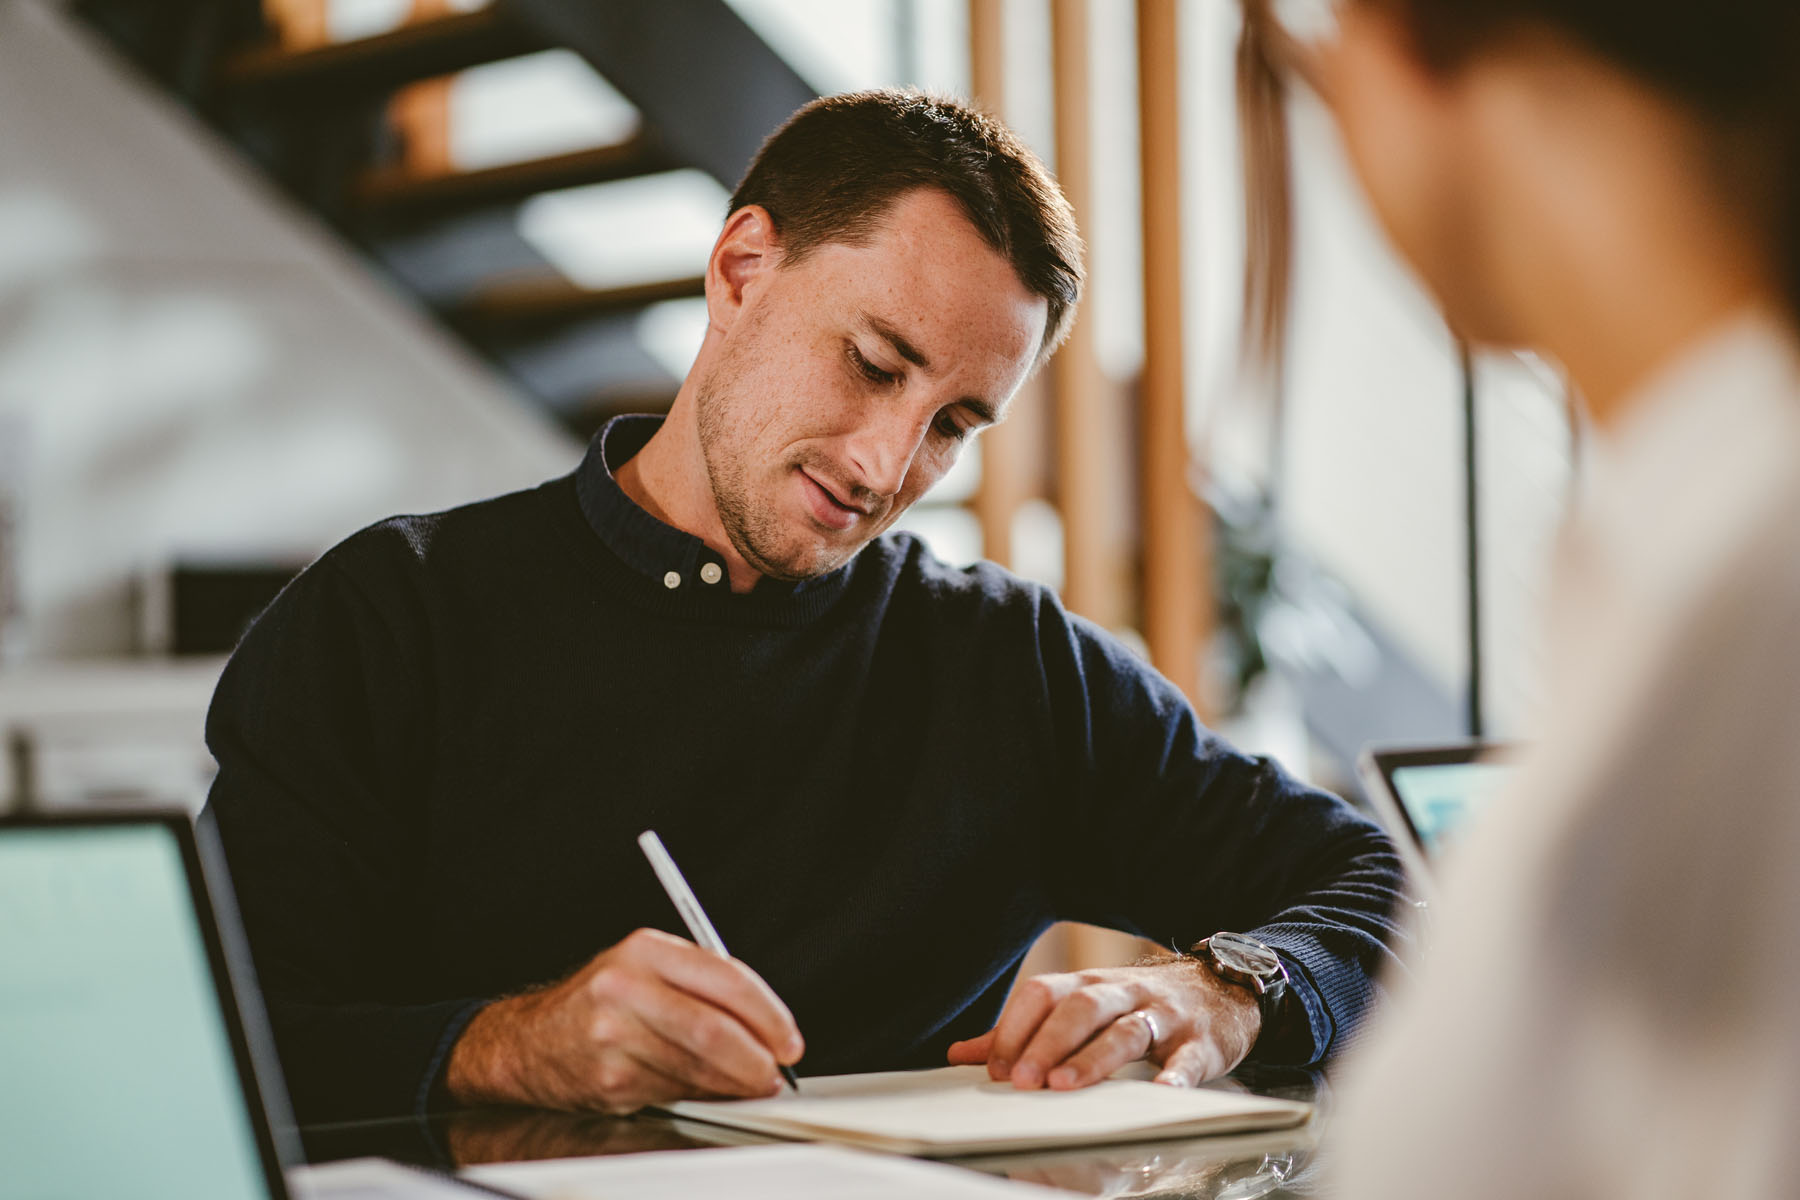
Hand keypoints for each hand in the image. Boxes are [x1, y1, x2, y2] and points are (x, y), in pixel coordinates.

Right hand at [446, 927, 802, 1112]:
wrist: (530, 1042)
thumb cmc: (600, 1002)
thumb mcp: (647, 969)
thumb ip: (703, 985)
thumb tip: (766, 1024)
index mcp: (645, 950)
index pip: (726, 978)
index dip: (768, 1013)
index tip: (788, 1037)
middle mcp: (626, 987)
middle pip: (714, 1028)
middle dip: (757, 1057)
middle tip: (776, 1070)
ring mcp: (614, 1035)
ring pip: (698, 1066)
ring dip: (735, 1082)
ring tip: (751, 1082)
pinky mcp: (610, 1078)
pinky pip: (675, 1090)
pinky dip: (702, 1094)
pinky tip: (708, 1088)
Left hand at [946, 957, 1258, 1089]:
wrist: (1221, 989)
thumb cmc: (1139, 1005)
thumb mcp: (1083, 1006)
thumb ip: (1026, 1031)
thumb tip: (962, 1053)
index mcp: (1088, 985)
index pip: (1042, 995)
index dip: (1015, 1029)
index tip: (996, 1069)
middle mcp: (1122, 993)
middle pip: (1080, 1008)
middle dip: (1047, 1043)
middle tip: (1023, 1081)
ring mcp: (1163, 1016)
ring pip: (1125, 1031)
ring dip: (1093, 1059)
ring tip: (1065, 1086)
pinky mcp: (1201, 1042)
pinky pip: (1187, 1060)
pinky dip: (1174, 1077)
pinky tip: (1160, 1095)